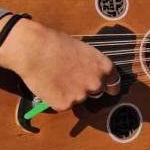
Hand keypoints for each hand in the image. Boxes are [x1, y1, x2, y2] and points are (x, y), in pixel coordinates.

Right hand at [0, 17, 118, 110]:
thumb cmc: (56, 44)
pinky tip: (49, 85)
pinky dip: (56, 98)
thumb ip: (91, 65)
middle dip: (85, 88)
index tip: (104, 89)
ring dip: (69, 92)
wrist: (34, 49)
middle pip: (95, 92)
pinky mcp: (64, 105)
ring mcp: (81, 96)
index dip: (108, 87)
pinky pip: (63, 105)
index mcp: (104, 67)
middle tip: (70, 78)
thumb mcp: (83, 50)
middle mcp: (96, 83)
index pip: (114, 85)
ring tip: (56, 77)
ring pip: (77, 99)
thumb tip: (90, 73)